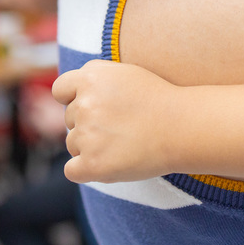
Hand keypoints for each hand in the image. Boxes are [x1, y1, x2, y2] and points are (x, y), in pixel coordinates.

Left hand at [51, 59, 177, 182]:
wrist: (183, 127)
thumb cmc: (158, 99)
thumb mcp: (125, 74)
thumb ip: (94, 79)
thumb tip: (71, 93)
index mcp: (90, 77)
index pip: (61, 90)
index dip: (74, 98)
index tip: (94, 106)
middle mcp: (84, 104)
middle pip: (69, 119)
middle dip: (88, 123)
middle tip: (120, 125)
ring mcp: (86, 135)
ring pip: (73, 144)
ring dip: (90, 146)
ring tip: (122, 142)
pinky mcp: (92, 164)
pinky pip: (72, 170)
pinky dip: (86, 169)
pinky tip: (108, 163)